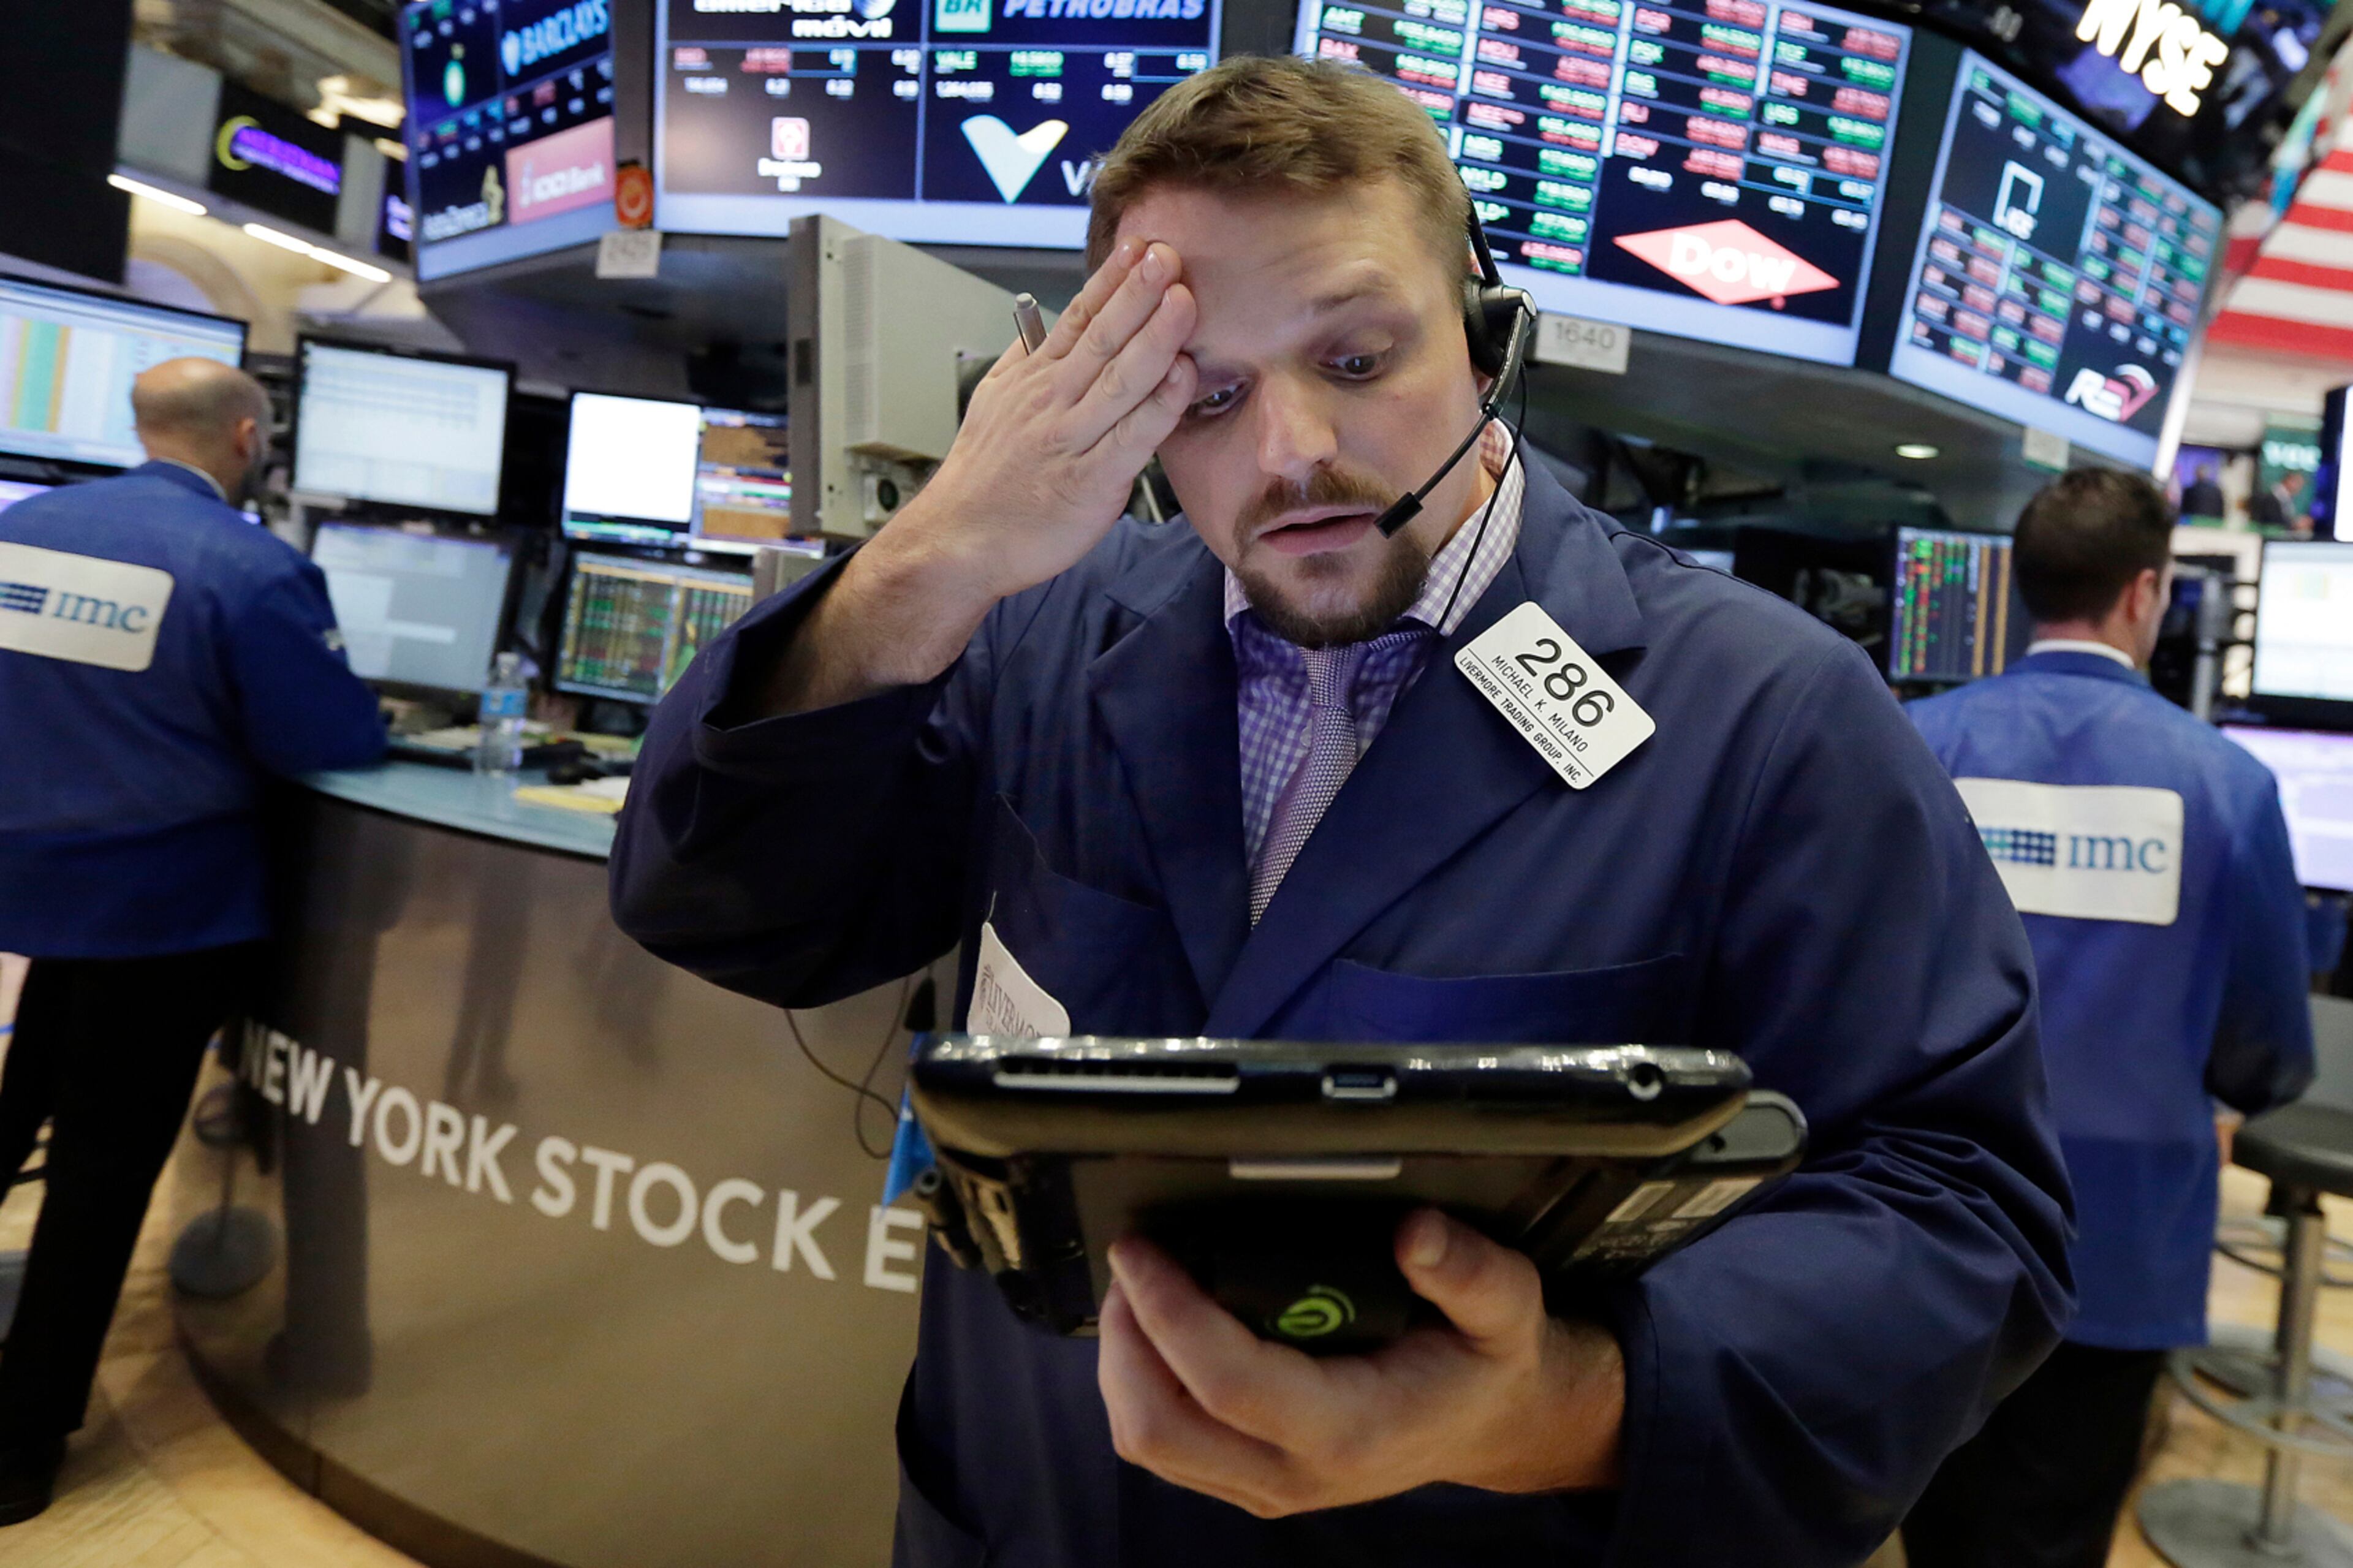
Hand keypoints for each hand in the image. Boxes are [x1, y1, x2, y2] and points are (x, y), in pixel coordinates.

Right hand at [906, 236, 1198, 605]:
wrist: (958, 541)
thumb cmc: (984, 479)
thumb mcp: (994, 404)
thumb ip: (1026, 364)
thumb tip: (1047, 327)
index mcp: (1034, 379)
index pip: (1078, 317)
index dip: (1112, 280)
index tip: (1139, 246)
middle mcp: (1053, 401)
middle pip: (1102, 337)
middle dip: (1138, 292)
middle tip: (1168, 254)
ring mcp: (1071, 440)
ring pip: (1120, 379)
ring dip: (1155, 336)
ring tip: (1184, 298)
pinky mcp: (1089, 482)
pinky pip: (1130, 438)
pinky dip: (1158, 406)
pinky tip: (1181, 376)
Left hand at [1098, 1209, 1623, 1517]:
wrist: (1491, 1425)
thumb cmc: (1487, 1360)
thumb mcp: (1505, 1306)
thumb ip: (1467, 1271)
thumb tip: (1414, 1233)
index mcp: (1350, 1429)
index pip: (1226, 1383)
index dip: (1168, 1312)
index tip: (1140, 1250)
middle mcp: (1296, 1472)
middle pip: (1160, 1427)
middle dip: (1124, 1339)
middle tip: (1131, 1263)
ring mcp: (1267, 1486)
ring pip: (1150, 1443)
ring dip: (1123, 1363)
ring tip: (1138, 1288)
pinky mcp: (1250, 1481)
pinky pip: (1166, 1447)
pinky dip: (1142, 1385)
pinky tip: (1160, 1329)